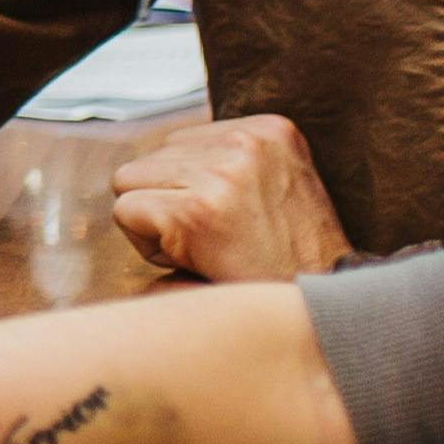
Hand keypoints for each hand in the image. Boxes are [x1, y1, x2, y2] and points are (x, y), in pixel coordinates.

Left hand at [105, 115, 349, 284]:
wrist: (319, 314)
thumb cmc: (287, 261)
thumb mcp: (274, 184)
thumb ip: (226, 159)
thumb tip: (160, 154)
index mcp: (268, 129)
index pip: (178, 142)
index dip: (188, 187)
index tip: (230, 218)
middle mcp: (247, 142)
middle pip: (150, 159)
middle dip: (167, 201)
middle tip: (215, 239)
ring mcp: (222, 174)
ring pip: (128, 182)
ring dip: (155, 222)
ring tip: (206, 247)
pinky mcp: (197, 210)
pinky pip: (125, 212)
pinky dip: (146, 244)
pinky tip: (192, 259)